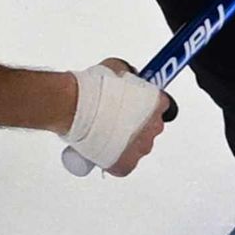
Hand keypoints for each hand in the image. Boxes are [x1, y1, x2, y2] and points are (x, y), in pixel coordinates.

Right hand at [62, 60, 175, 177]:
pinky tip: (99, 149)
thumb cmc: (91, 87)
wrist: (73, 107)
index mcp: (157, 104)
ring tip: (101, 133)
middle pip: (149, 128)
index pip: (161, 106)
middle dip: (135, 125)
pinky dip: (113, 159)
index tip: (134, 105)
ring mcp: (141, 148)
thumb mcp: (115, 69)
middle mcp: (154, 127)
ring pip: (137, 147)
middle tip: (113, 120)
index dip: (144, 105)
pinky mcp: (125, 165)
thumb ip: (127, 74)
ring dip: (124, 142)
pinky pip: (123, 164)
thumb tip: (129, 75)